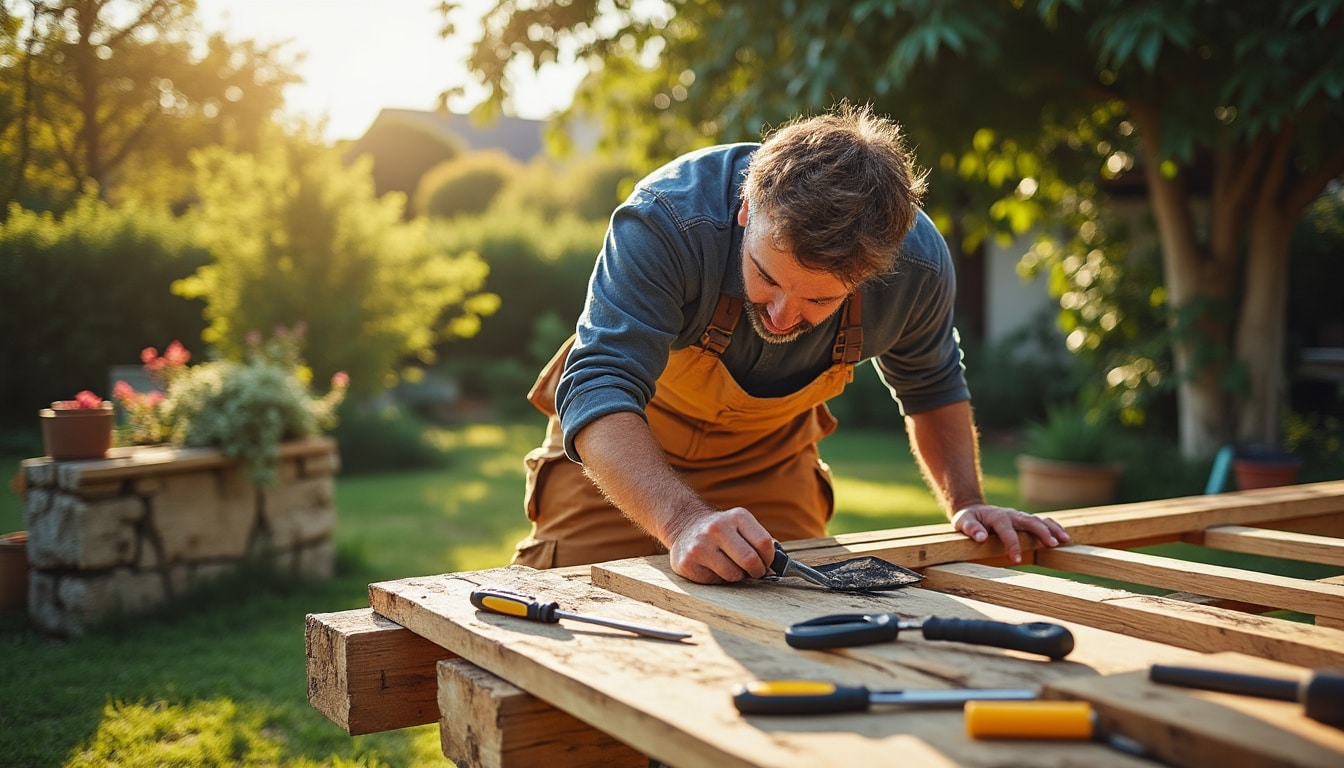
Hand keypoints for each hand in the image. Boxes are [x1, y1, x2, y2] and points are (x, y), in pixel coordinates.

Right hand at [666, 507, 776, 583]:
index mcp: (737, 516)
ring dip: (737, 576)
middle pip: (750, 560)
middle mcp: (717, 528)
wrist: (686, 527)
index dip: (769, 559)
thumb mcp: (742, 526)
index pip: (764, 543)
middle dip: (756, 571)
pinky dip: (719, 579)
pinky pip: (715, 581)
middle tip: (753, 572)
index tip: (766, 563)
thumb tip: (782, 563)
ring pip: (733, 575)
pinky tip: (712, 567)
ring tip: (729, 566)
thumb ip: (761, 542)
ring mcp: (700, 545)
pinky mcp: (687, 563)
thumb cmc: (722, 532)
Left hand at [951, 503, 1070, 563]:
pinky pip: (1042, 522)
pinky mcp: (1025, 520)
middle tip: (1052, 544)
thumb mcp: (963, 522)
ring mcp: (1020, 517)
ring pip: (1039, 520)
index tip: (1017, 560)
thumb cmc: (968, 518)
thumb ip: (971, 529)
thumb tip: (981, 537)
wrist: (974, 509)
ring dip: (1052, 529)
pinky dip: (1053, 527)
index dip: (1013, 545)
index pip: (1007, 531)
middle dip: (1041, 532)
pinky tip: (1064, 537)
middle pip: (1030, 521)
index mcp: (997, 517)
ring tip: (1065, 540)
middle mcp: (1012, 515)